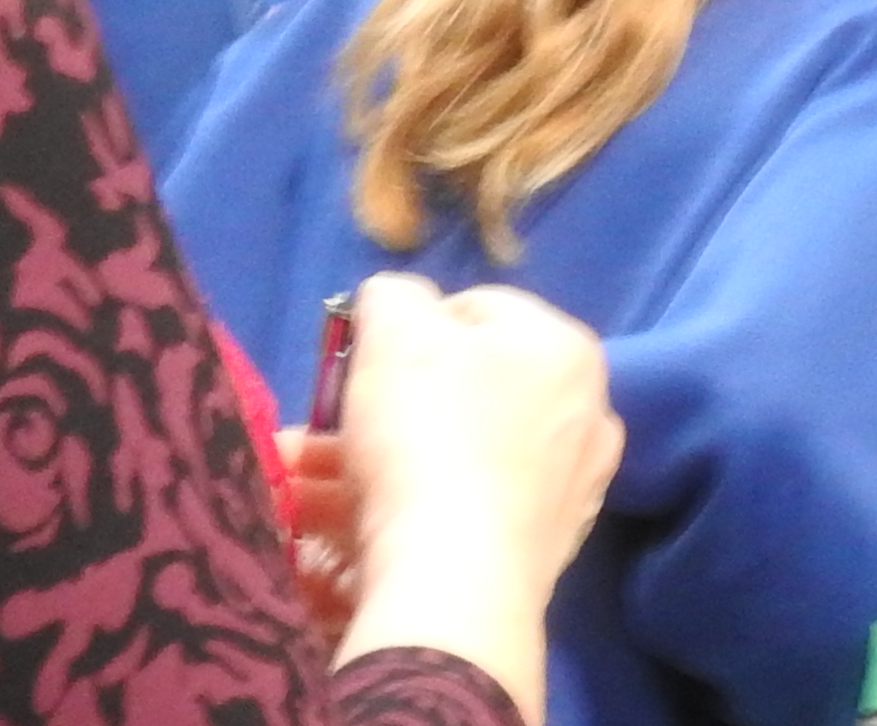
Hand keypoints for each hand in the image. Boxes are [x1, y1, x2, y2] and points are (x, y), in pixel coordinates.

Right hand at [329, 273, 621, 724]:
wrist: (454, 579)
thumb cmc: (429, 433)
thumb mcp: (397, 330)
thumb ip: (394, 296)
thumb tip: (395, 300)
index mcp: (566, 349)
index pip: (478, 309)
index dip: (409, 324)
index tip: (361, 358)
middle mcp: (582, 416)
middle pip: (460, 391)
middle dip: (376, 405)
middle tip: (315, 425)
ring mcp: (565, 492)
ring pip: (446, 456)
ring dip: (363, 460)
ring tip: (294, 479)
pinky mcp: (534, 554)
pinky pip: (454, 512)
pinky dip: (395, 510)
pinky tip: (333, 523)